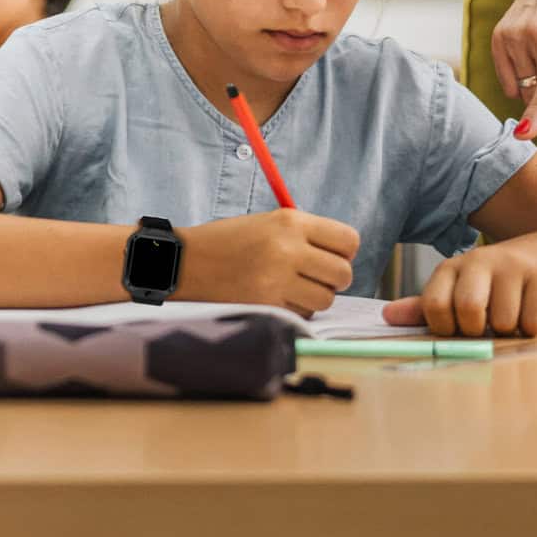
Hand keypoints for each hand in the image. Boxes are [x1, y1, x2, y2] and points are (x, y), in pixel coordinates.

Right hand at [177, 210, 359, 316]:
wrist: (187, 261)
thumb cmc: (229, 240)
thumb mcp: (268, 222)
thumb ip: (305, 234)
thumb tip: (343, 255)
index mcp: (290, 221)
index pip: (348, 240)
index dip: (345, 251)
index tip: (332, 255)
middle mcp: (288, 249)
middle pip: (343, 273)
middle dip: (333, 279)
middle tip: (314, 276)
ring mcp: (277, 279)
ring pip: (326, 299)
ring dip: (315, 298)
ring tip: (292, 288)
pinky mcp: (267, 305)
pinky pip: (303, 314)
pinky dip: (295, 310)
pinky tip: (275, 298)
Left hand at [386, 231, 536, 338]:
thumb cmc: (491, 281)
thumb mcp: (457, 288)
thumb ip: (424, 306)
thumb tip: (387, 316)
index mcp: (450, 267)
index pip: (434, 305)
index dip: (445, 328)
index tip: (457, 327)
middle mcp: (478, 261)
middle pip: (469, 310)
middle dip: (478, 329)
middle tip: (485, 325)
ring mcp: (511, 266)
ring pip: (503, 321)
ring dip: (508, 330)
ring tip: (509, 315)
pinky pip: (532, 322)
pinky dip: (531, 328)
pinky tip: (530, 313)